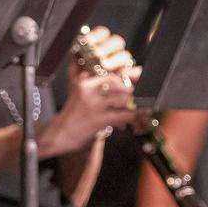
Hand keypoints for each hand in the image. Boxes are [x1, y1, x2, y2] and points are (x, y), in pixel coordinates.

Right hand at [42, 27, 136, 155]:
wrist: (60, 134)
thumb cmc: (74, 113)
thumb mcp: (78, 91)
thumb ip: (95, 81)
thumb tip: (127, 73)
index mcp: (84, 79)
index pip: (111, 72)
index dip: (128, 74)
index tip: (140, 75)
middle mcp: (87, 88)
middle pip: (119, 82)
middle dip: (135, 88)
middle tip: (147, 92)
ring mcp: (92, 103)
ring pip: (123, 97)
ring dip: (137, 102)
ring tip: (146, 106)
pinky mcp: (97, 119)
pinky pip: (123, 115)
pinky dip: (135, 116)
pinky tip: (140, 119)